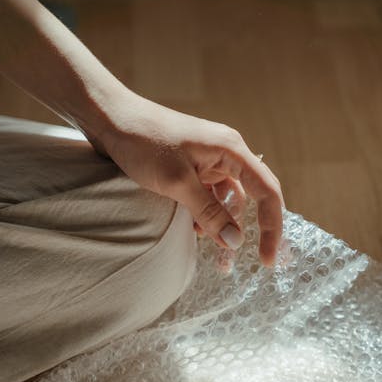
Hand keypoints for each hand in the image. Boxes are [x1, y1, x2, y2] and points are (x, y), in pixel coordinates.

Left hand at [95, 89, 284, 267]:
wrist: (110, 119)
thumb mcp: (178, 183)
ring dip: (223, 226)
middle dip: (249, 230)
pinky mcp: (191, 169)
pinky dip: (206, 216)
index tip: (266, 259)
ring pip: (227, 201)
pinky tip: (196, 231)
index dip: (272, 227)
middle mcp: (226, 155)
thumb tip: (235, 242)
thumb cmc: (144, 142)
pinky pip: (208, 198)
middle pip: (251, 198)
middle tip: (248, 262)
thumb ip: (210, 213)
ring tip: (217, 256)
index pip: (267, 192)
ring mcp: (208, 161)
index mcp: (231, 150)